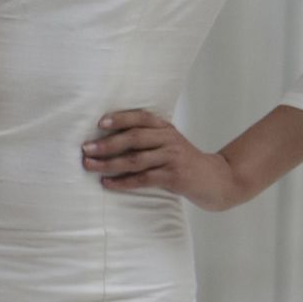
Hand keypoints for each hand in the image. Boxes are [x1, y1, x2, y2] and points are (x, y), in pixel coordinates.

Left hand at [80, 109, 240, 210]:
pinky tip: (108, 184)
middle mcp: (169, 140)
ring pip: (135, 159)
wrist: (217, 180)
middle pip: (134, 138)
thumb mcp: (170, 144)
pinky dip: (123, 182)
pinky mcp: (174, 177)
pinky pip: (143, 179)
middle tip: (86, 149)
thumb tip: (110, 140)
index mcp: (166, 129)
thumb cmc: (186, 163)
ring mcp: (172, 159)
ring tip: (89, 166)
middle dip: (106, 143)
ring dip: (109, 163)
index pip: (141, 118)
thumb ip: (149, 139)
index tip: (100, 123)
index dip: (120, 118)